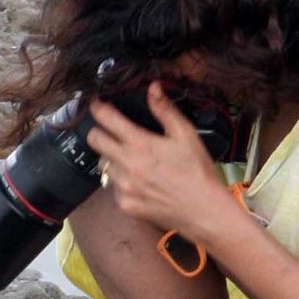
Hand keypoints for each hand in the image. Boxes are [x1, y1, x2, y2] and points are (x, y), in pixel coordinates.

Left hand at [84, 83, 234, 244]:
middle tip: (111, 131)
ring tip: (132, 159)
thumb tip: (153, 88)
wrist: (204, 211)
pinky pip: (113, 187)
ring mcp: (124, 187)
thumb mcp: (186, 135)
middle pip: (94, 140)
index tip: (97, 104)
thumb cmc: (198, 172)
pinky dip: (121, 181)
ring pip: (103, 164)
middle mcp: (127, 165)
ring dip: (111, 158)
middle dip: (99, 131)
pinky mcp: (125, 204)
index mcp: (140, 144)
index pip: (106, 119)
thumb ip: (165, 110)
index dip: (98, 108)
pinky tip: (140, 180)